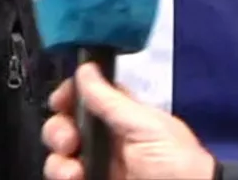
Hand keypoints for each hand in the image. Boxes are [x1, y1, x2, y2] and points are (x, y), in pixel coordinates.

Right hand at [41, 63, 216, 179]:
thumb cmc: (178, 163)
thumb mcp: (147, 126)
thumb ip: (111, 99)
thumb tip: (86, 69)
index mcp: (123, 119)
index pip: (87, 98)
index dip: (70, 96)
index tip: (60, 101)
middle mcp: (107, 142)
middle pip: (67, 126)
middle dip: (58, 129)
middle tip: (70, 140)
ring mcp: (99, 167)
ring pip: (61, 156)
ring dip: (58, 159)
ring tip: (73, 170)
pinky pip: (64, 178)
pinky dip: (62, 176)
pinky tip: (75, 178)